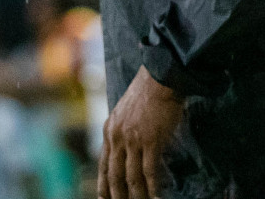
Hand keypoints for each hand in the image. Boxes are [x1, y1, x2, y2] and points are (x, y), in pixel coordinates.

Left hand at [98, 65, 183, 198]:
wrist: (161, 77)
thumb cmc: (148, 92)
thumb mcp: (124, 111)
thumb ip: (121, 131)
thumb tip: (125, 150)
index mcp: (109, 130)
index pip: (103, 166)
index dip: (104, 186)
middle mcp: (117, 138)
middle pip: (115, 177)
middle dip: (118, 197)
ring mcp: (133, 140)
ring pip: (132, 178)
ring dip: (137, 197)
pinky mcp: (151, 140)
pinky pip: (150, 172)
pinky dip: (153, 188)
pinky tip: (156, 197)